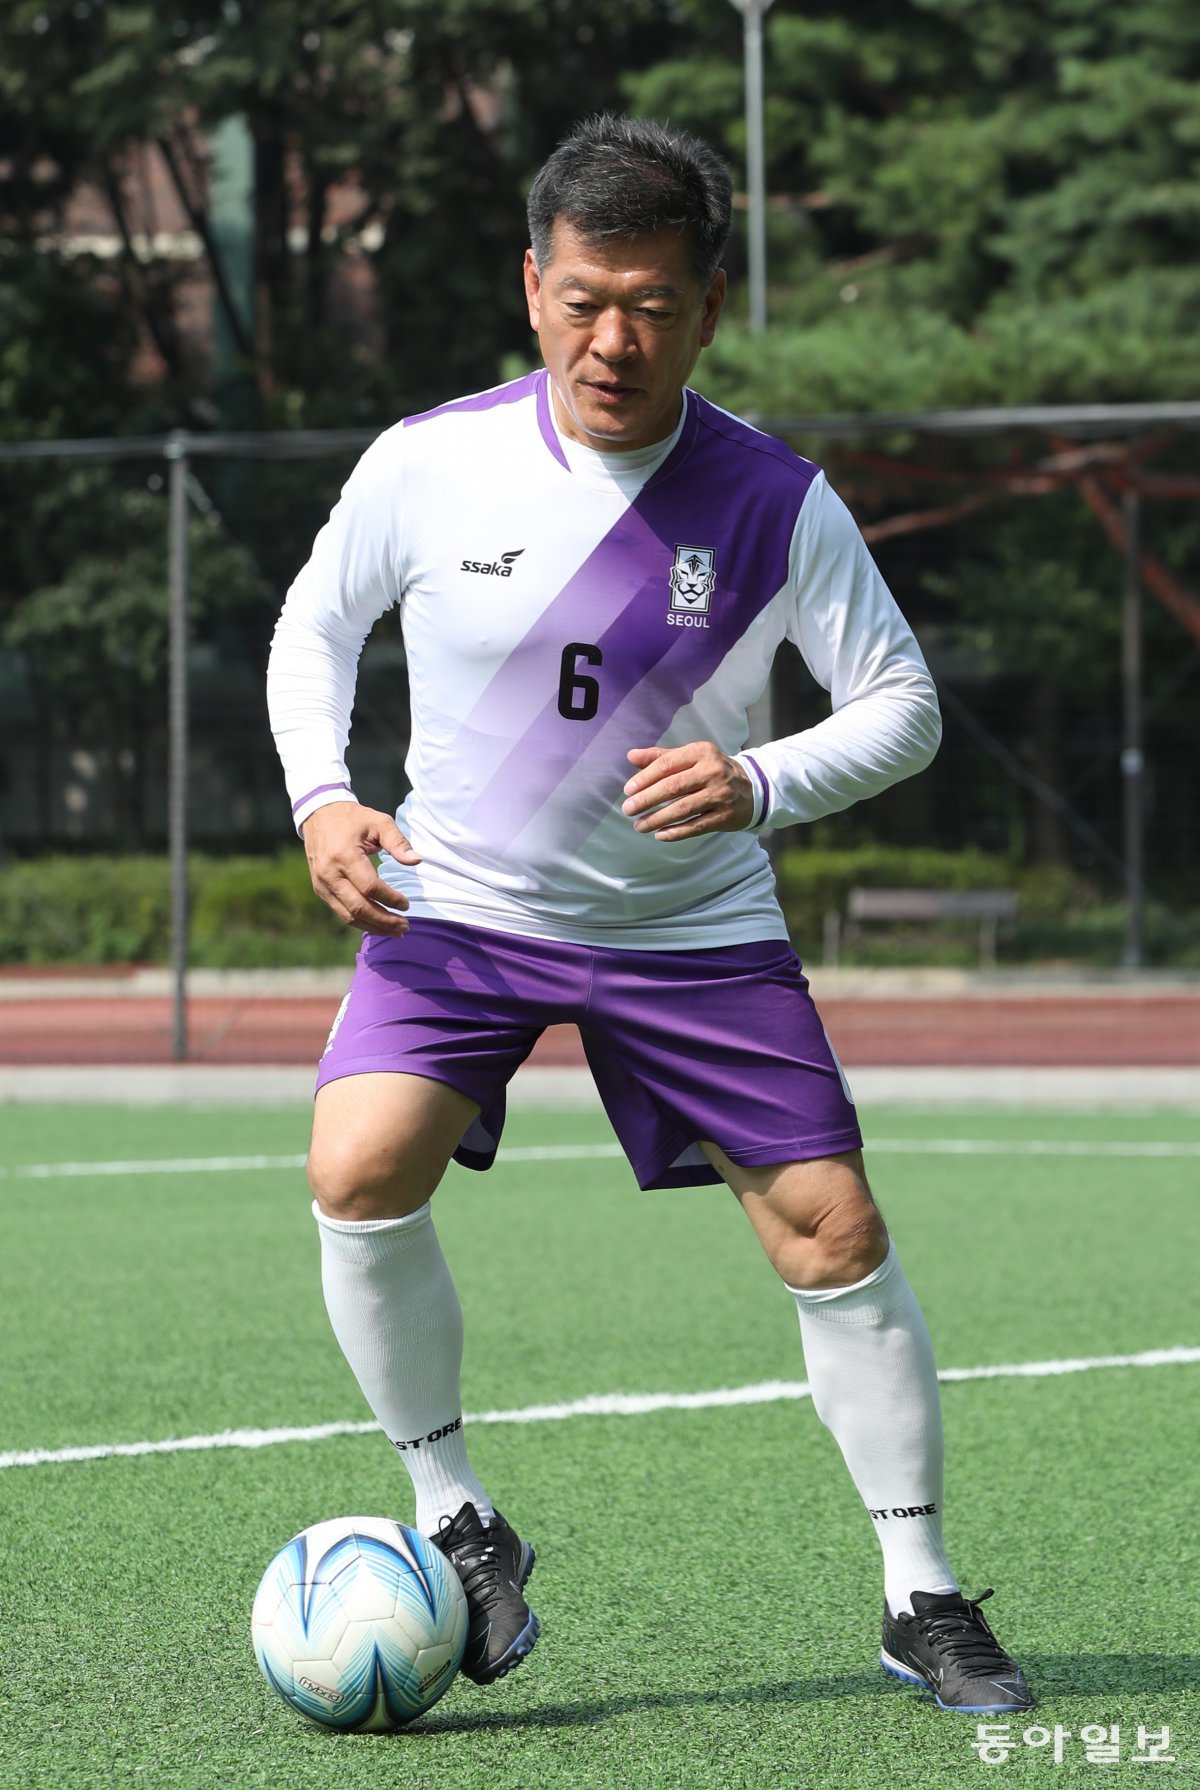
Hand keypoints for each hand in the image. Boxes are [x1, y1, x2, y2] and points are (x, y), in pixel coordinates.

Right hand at [300, 802, 420, 934]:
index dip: (390, 899)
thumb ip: (398, 842)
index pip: (370, 887)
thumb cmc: (353, 819)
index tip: (407, 904)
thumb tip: (417, 861)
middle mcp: (330, 874)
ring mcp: (322, 884)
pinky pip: (341, 912)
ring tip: (396, 931)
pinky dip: (361, 921)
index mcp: (344, 856)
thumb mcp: (379, 821)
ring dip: (374, 927)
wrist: (319, 815)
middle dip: (384, 921)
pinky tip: (378, 924)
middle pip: (359, 908)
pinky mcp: (320, 890)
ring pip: (349, 916)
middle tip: (405, 927)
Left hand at [621, 742, 754, 841]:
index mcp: (701, 752)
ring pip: (683, 808)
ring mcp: (720, 794)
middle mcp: (712, 771)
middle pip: (673, 786)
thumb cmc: (711, 771)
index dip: (645, 778)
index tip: (627, 790)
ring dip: (657, 819)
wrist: (751, 788)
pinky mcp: (725, 816)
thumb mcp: (690, 758)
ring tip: (639, 825)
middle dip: (647, 799)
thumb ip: (660, 757)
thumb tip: (631, 756)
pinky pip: (696, 826)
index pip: (667, 764)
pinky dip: (676, 832)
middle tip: (628, 810)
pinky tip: (660, 835)